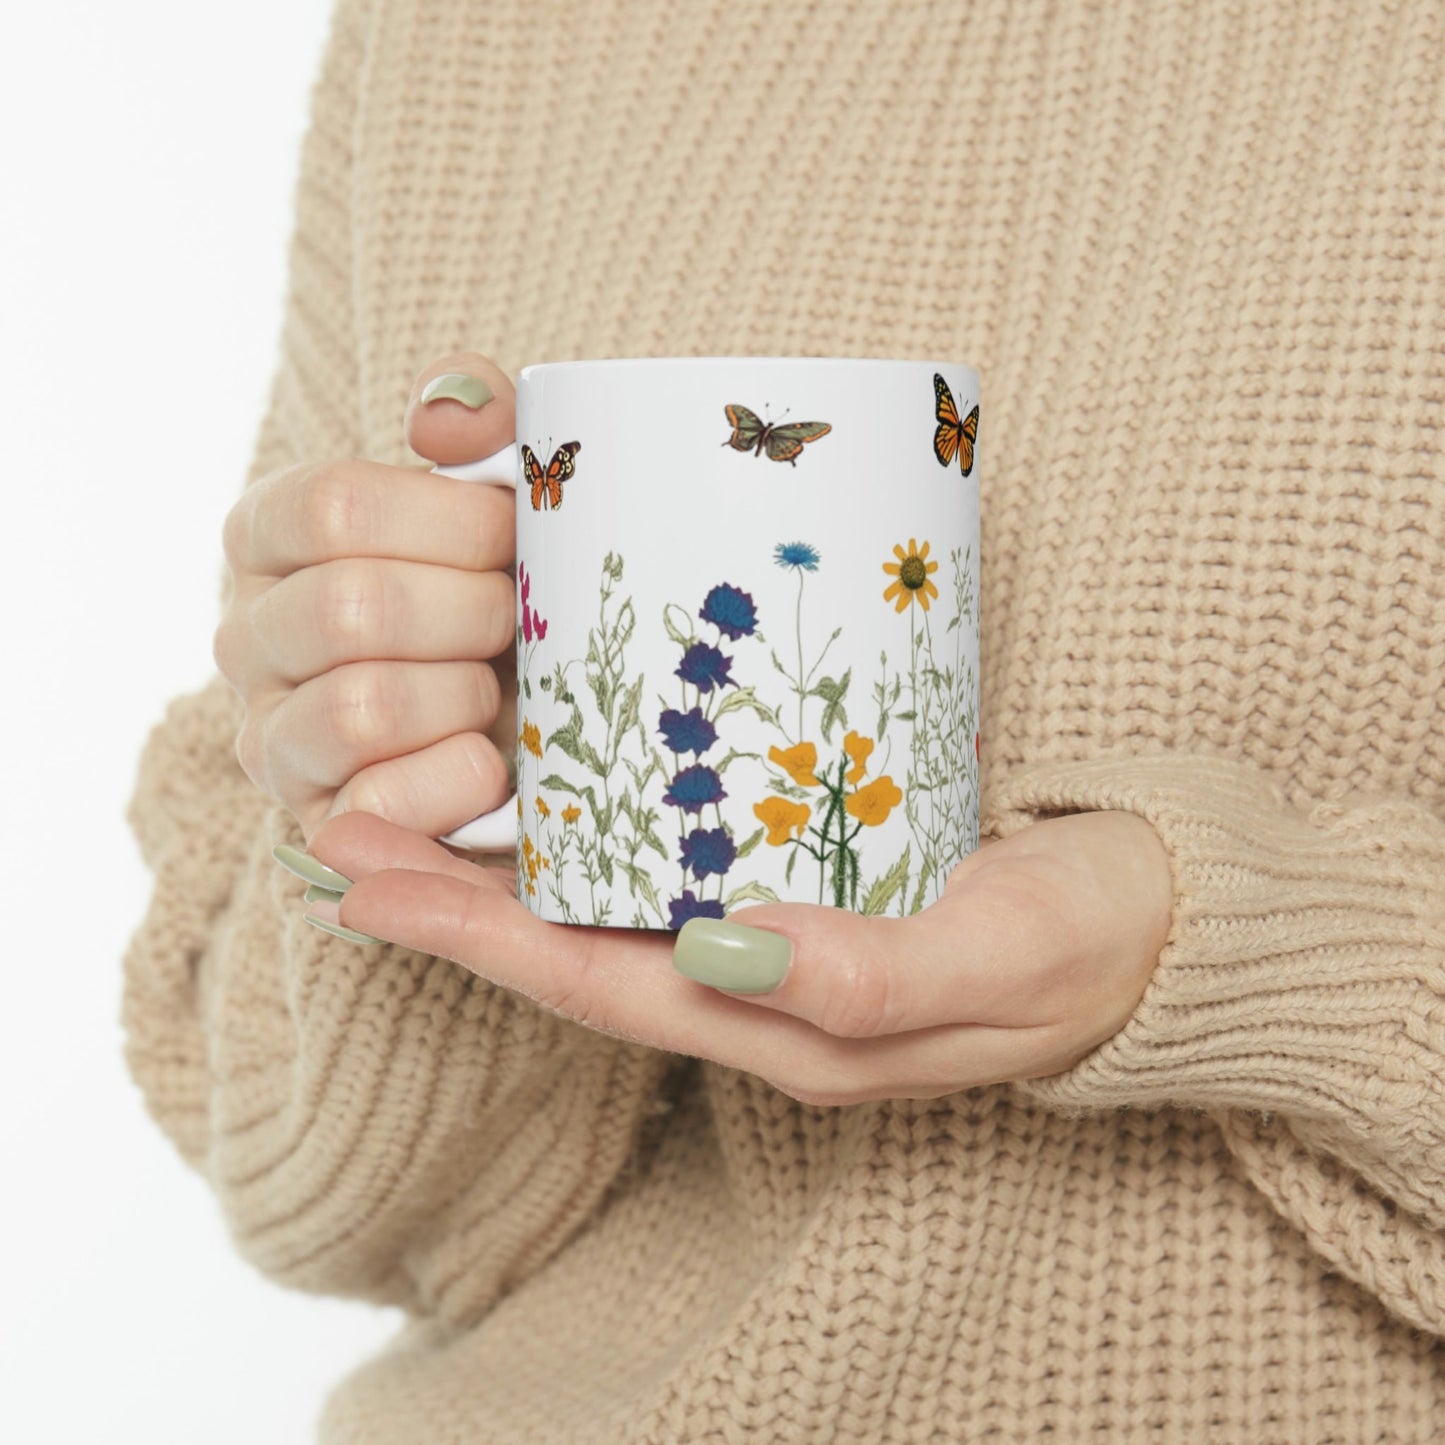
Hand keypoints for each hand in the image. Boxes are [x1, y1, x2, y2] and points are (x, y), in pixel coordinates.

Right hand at [215, 355, 518, 841]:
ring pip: (361, 707)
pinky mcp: (318, 824)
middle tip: (519, 619)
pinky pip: (381, 804)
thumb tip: (444, 419)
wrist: (531, 717)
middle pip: (353, 608)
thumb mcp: (501, 490)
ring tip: (498, 690)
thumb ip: (478, 421)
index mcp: (270, 536)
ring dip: (466, 696)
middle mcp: (246, 635)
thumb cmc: (506, 588)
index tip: (514, 535)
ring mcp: (271, 738)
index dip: (452, 522)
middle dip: (474, 613)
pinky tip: (493, 761)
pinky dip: (461, 778)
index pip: (333, 506)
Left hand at [302, 808, 1172, 1103]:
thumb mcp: (998, 957)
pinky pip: (675, 869)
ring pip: (614, 911)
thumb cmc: (1089, 940)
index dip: (474, 937)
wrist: (1165, 922)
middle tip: (344, 829)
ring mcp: (780, 943)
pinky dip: (599, 834)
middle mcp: (762, 993)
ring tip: (416, 803)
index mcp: (788, 1028)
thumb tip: (724, 951)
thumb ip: (868, 973)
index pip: (597, 985)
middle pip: (577, 951)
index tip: (363, 880)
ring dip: (510, 866)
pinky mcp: (810, 885)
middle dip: (454, 900)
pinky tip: (565, 783)